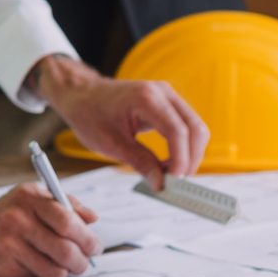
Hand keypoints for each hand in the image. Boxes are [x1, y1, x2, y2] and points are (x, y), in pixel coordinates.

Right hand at [0, 174, 101, 276]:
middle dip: (82, 260)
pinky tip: (45, 269)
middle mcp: (19, 218)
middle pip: (65, 248)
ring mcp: (10, 243)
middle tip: (85, 263)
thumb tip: (93, 219)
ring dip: (68, 272)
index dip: (86, 237)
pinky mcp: (5, 264)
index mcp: (30, 197)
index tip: (95, 246)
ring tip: (67, 268)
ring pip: (56, 268)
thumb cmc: (8, 214)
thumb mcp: (33, 198)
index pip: (66, 218)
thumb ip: (65, 204)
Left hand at [32, 55, 208, 189]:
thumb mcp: (110, 143)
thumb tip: (161, 184)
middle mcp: (162, 92)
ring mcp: (168, 95)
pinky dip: (183, 147)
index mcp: (146, 98)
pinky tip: (168, 164)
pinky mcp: (168, 103)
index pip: (177, 131)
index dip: (180, 159)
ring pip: (196, 128)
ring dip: (189, 154)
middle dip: (190, 159)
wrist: (82, 95)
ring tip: (169, 175)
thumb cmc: (90, 114)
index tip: (174, 182)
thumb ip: (139, 162)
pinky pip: (186, 126)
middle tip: (175, 183)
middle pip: (195, 128)